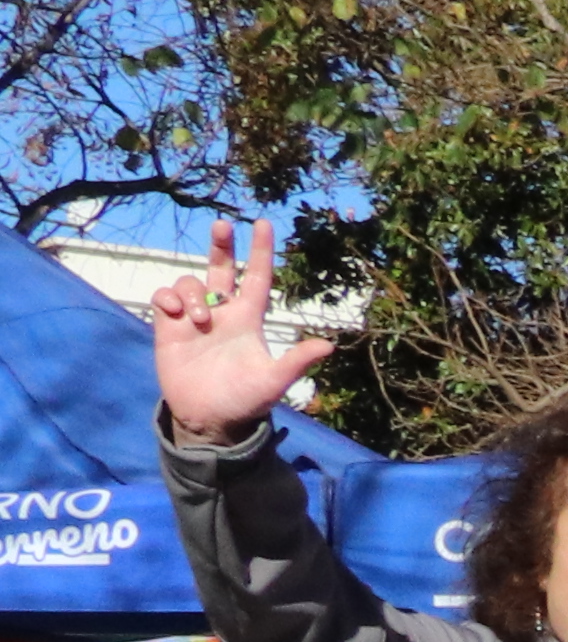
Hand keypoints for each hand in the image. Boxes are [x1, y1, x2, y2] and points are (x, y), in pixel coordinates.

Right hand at [145, 221, 335, 440]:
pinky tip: (175, 314)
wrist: (209, 418)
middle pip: (221, 267)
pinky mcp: (169, 326)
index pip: (256, 277)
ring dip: (193, 292)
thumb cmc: (244, 399)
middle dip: (221, 244)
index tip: (263, 223)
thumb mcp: (273, 381)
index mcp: (249, 318)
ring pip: (191, 281)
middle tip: (222, 224)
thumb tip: (328, 346)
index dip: (260, 251)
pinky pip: (165, 296)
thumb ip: (296, 361)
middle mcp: (223, 312)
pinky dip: (169, 297)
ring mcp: (194, 317)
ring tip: (199, 320)